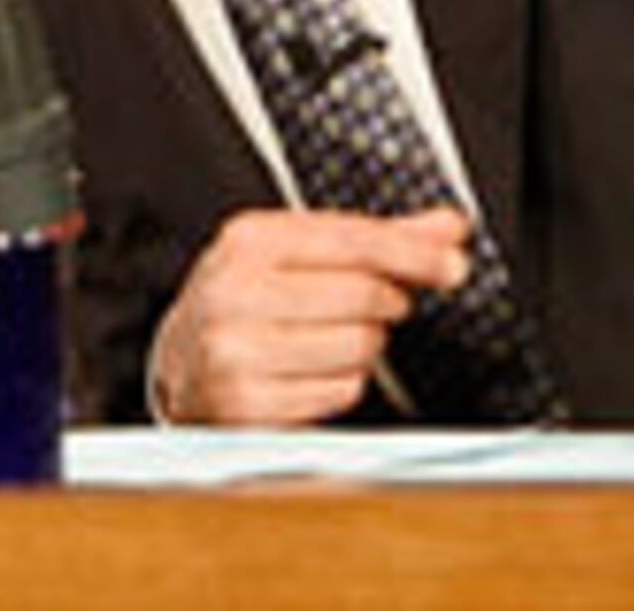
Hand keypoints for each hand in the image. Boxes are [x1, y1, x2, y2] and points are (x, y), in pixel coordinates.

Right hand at [147, 207, 470, 424]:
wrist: (180, 366)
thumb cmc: (248, 307)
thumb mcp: (298, 257)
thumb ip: (377, 240)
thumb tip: (447, 229)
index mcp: (247, 241)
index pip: (354, 239)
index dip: (415, 252)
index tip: (452, 263)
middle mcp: (234, 291)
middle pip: (363, 294)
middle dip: (385, 305)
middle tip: (375, 308)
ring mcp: (236, 351)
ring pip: (358, 346)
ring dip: (364, 347)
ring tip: (331, 340)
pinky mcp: (248, 404)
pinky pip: (340, 391)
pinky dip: (342, 384)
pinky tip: (313, 373)